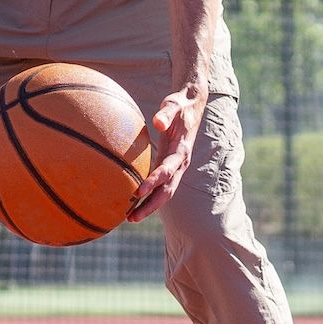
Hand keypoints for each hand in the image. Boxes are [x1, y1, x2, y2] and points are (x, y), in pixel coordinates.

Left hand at [128, 84, 208, 220]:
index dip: (153, 182)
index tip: (138, 192)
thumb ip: (166, 115)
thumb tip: (157, 123)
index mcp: (181, 151)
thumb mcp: (173, 105)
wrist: (192, 107)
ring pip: (164, 192)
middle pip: (167, 191)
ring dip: (149, 206)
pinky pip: (160, 186)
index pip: (167, 171)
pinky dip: (149, 196)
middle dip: (150, 206)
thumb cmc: (180, 105)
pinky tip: (134, 203)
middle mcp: (180, 164)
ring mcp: (176, 167)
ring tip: (130, 218)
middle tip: (132, 217)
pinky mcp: (170, 166)